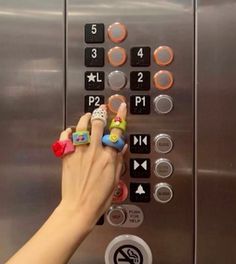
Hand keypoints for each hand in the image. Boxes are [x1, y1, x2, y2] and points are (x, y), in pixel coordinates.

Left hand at [58, 103, 126, 228]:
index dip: (121, 117)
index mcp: (108, 157)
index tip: (122, 108)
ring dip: (85, 118)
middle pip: (97, 124)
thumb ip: (119, 160)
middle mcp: (94, 151)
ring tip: (87, 116)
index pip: (116, 131)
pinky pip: (65, 139)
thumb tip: (122, 146)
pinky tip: (70, 130)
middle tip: (101, 110)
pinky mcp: (67, 157)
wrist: (79, 207)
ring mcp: (79, 153)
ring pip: (81, 127)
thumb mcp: (115, 180)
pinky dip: (67, 132)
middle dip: (100, 114)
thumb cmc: (100, 198)